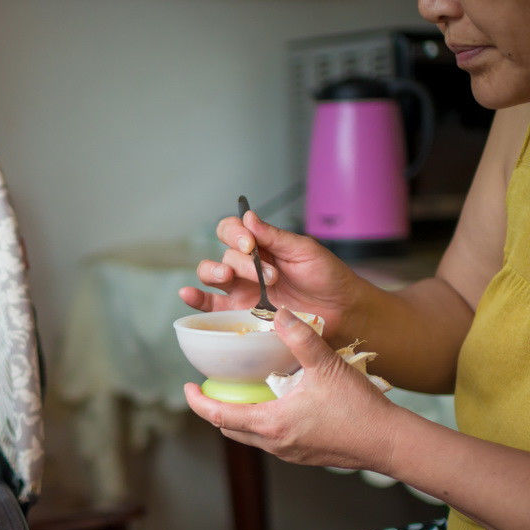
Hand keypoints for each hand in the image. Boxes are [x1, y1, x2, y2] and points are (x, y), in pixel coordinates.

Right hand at [182, 210, 361, 336]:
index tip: (250, 243)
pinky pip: (210, 306)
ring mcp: (241, 290)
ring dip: (214, 273)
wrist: (342, 312)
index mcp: (262, 246)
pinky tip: (188, 294)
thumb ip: (274, 236)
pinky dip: (195, 299)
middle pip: (223, 254)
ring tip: (230, 279)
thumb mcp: (304, 250)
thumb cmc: (327, 278)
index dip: (235, 233)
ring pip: (211, 275)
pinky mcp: (240, 313)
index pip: (233, 230)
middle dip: (239, 261)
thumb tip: (248, 216)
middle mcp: (247, 266)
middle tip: (266, 274)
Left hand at [184, 309, 400, 470]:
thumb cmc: (358, 408)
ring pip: (249, 436)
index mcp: (271, 423)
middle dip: (216, 408)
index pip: (218, 416)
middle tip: (211, 387)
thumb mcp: (326, 365)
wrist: (388, 442)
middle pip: (229, 428)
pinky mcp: (302, 454)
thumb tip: (277, 312)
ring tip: (241, 390)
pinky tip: (275, 402)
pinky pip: (270, 439)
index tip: (187, 386)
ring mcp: (288, 452)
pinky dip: (261, 421)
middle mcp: (274, 443)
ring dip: (240, 415)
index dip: (197, 401)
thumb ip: (299, 337)